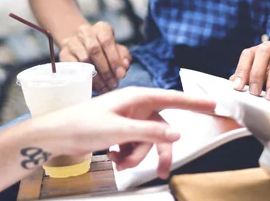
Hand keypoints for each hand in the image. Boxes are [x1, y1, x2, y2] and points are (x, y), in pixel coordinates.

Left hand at [35, 88, 215, 179]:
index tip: (214, 105)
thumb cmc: (83, 125)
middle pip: (161, 130)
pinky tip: (113, 156)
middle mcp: (136, 107)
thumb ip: (149, 133)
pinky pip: (135, 146)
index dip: (194, 103)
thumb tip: (176, 134)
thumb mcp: (118, 130)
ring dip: (136, 156)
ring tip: (118, 160)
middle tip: (162, 172)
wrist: (56, 135)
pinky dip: (127, 155)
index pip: (173, 99)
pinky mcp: (120, 132)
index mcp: (138, 98)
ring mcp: (129, 120)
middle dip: (158, 151)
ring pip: (147, 142)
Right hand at [59, 21, 130, 92]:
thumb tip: (124, 68)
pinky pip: (73, 66)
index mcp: (101, 28)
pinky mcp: (64, 53)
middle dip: (106, 70)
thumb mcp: (116, 49)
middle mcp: (85, 31)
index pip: (107, 41)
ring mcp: (72, 42)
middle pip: (94, 50)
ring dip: (95, 76)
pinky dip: (83, 77)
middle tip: (113, 84)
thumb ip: (123, 57)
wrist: (81, 44)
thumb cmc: (104, 48)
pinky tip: (91, 85)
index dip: (114, 59)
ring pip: (83, 59)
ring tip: (104, 87)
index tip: (120, 74)